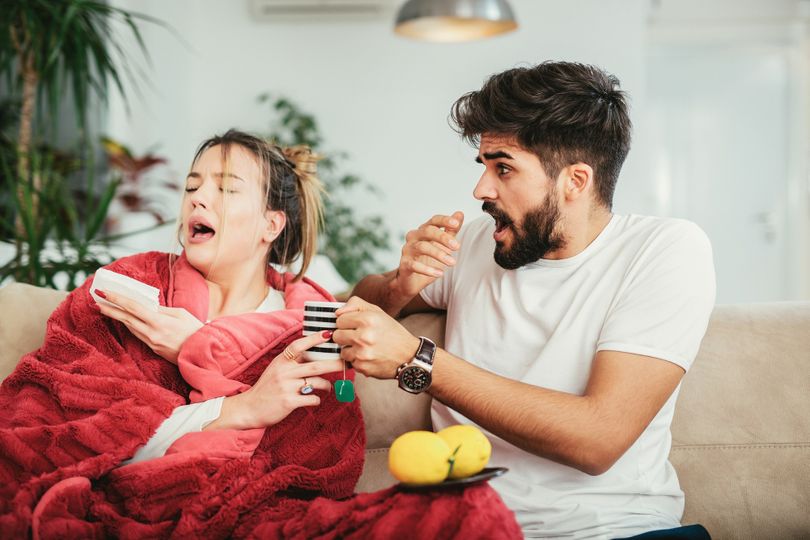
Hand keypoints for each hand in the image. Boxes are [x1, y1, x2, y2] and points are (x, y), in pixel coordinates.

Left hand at [95, 289, 202, 363]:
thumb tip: (148, 306)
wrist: (203, 352)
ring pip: (130, 327)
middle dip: (110, 308)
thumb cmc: (195, 330)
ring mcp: (152, 343)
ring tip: (105, 308)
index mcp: (159, 322)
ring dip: (117, 317)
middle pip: (126, 318)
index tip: (104, 292)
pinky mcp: (153, 349)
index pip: (133, 308)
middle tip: (96, 299)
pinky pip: (138, 334)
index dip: (117, 299)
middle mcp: (152, 333)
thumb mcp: (181, 314)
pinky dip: (129, 325)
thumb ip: (162, 310)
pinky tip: (123, 320)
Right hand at [210, 331, 342, 430]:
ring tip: (328, 387)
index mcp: (281, 361)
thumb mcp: (276, 369)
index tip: (328, 334)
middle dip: (334, 363)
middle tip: (346, 362)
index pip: (298, 346)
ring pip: (317, 382)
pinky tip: (314, 399)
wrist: (250, 408)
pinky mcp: (288, 402)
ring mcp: (286, 387)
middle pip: (316, 365)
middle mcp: (284, 372)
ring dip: (327, 385)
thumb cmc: (267, 387)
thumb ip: (293, 361)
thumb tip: (315, 353)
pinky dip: (317, 399)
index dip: (314, 339)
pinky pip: (312, 399)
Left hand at [334, 297, 419, 378]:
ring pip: (341, 350)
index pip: (339, 319)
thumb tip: (337, 313)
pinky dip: (357, 360)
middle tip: (359, 337)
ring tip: (365, 348)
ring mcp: (362, 353)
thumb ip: (355, 304)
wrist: (408, 356)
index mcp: (367, 319)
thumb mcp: (377, 312)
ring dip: (351, 350)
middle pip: (337, 335)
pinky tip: (369, 357)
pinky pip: (349, 362)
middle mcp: (364, 336)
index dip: (347, 322)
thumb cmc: (392, 332)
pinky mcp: (362, 367)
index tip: (356, 325)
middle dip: (345, 336)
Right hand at [395, 211, 463, 297]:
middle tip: (457, 247)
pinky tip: (439, 273)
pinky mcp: (404, 264)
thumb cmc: (428, 260)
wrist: (411, 280)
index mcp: (423, 230)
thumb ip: (450, 230)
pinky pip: (414, 265)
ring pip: (422, 247)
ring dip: (439, 254)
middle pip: (427, 231)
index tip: (456, 224)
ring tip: (452, 263)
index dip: (444, 220)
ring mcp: (407, 250)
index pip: (433, 220)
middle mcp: (414, 237)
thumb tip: (460, 213)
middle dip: (443, 237)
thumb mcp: (442, 245)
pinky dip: (427, 269)